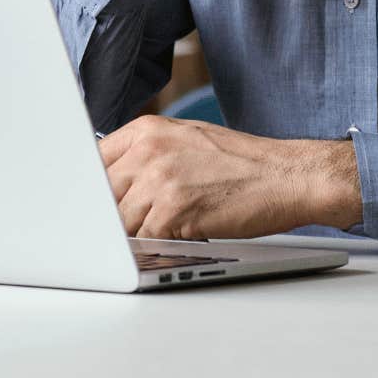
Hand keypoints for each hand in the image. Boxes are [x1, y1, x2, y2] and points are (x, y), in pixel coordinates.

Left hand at [98, 114, 361, 239]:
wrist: (287, 176)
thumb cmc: (242, 163)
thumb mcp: (186, 141)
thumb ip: (145, 155)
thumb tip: (110, 182)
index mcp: (146, 130)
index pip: (92, 162)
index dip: (91, 191)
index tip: (89, 207)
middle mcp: (148, 150)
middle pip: (101, 196)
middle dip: (110, 217)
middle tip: (124, 229)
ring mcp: (159, 179)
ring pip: (119, 222)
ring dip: (135, 235)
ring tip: (163, 231)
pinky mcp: (174, 210)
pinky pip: (144, 239)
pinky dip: (155, 247)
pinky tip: (176, 239)